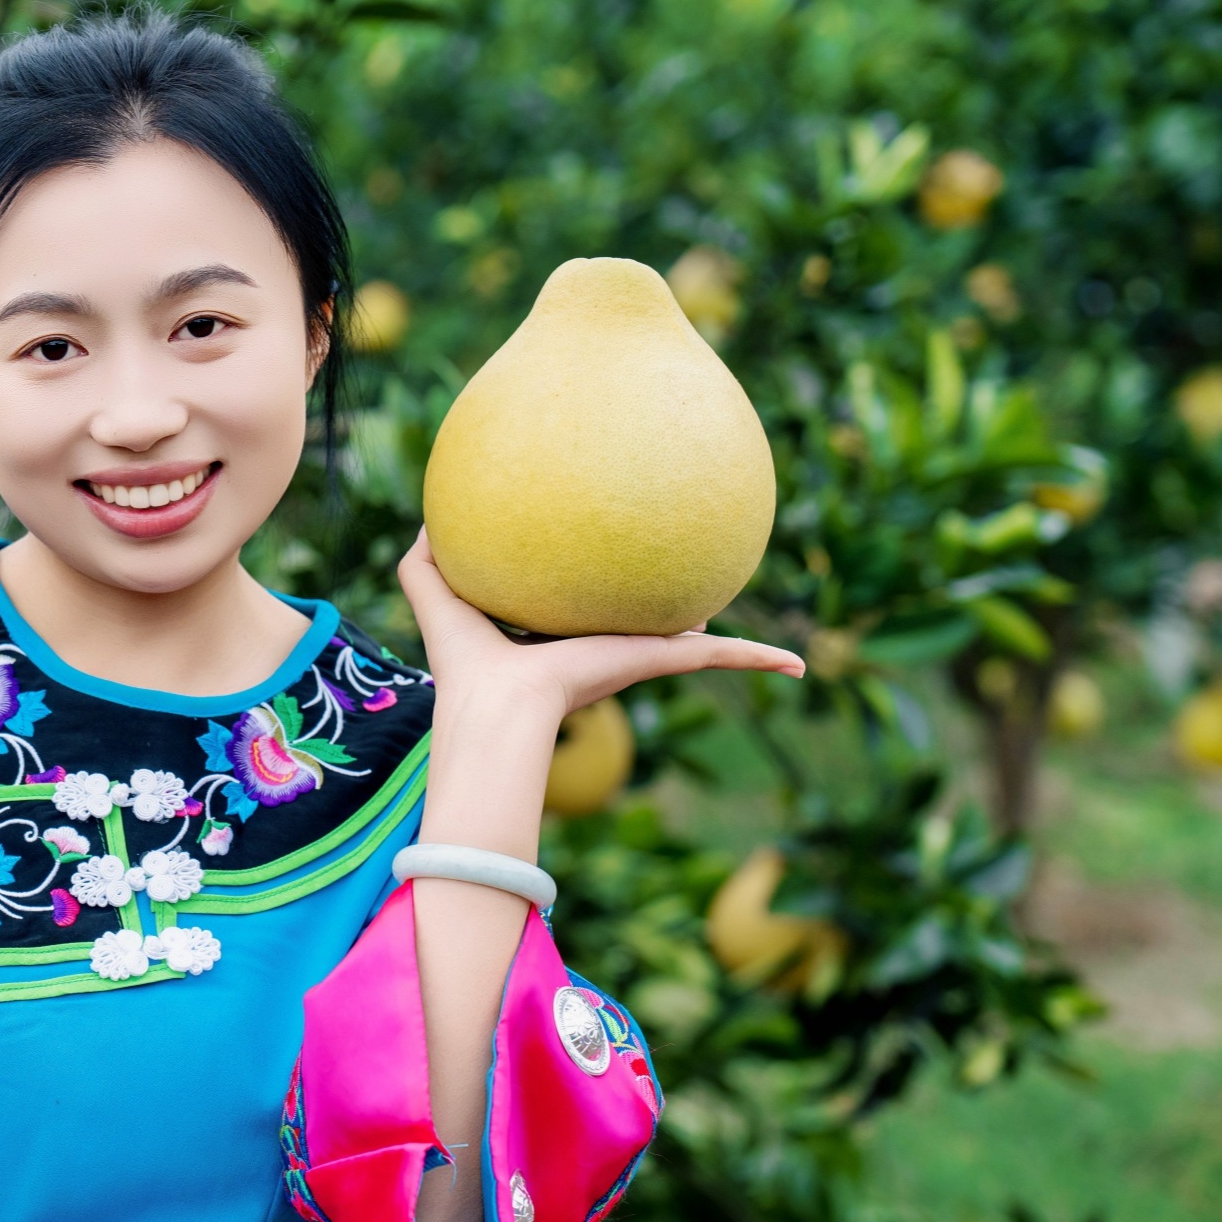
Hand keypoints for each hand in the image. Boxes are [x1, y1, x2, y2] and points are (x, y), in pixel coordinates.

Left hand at [395, 528, 802, 720]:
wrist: (499, 703)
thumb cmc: (465, 660)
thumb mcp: (437, 595)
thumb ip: (425, 560)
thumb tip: (425, 518)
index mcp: (561, 635)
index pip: (588, 610)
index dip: (602, 591)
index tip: (616, 572)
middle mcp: (603, 647)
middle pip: (646, 628)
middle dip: (672, 619)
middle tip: (696, 591)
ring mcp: (635, 657)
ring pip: (695, 647)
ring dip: (736, 648)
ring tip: (780, 648)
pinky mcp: (656, 661)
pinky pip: (719, 658)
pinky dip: (758, 660)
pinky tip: (797, 665)